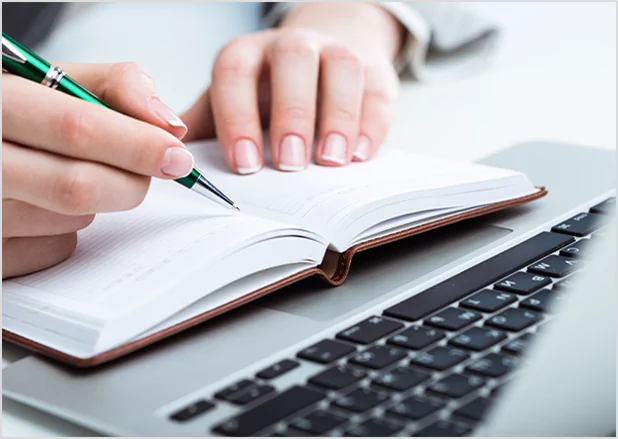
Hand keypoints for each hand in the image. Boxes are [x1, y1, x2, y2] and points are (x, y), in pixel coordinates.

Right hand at [2, 62, 192, 278]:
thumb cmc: (18, 115)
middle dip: (131, 181)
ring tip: (71, 171)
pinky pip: (57, 249)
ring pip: (75, 220)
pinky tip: (47, 203)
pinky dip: (70, 228)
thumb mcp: (54, 81)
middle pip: (78, 186)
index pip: (74, 128)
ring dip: (99, 201)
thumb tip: (169, 127)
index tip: (176, 156)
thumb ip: (116, 87)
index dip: (137, 145)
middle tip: (154, 172)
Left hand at [182, 2, 403, 172]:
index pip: (235, 74)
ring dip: (337, 116)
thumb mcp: (234, 102)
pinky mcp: (374, 69)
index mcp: (247, 54)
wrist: (324, 54)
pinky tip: (360, 154)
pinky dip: (371, 123)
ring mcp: (335, 51)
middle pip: (292, 62)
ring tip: (331, 161)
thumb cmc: (269, 90)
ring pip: (340, 68)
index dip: (237, 118)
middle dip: (291, 114)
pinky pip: (376, 90)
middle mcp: (291, 45)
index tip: (244, 165)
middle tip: (289, 164)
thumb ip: (208, 126)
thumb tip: (170, 160)